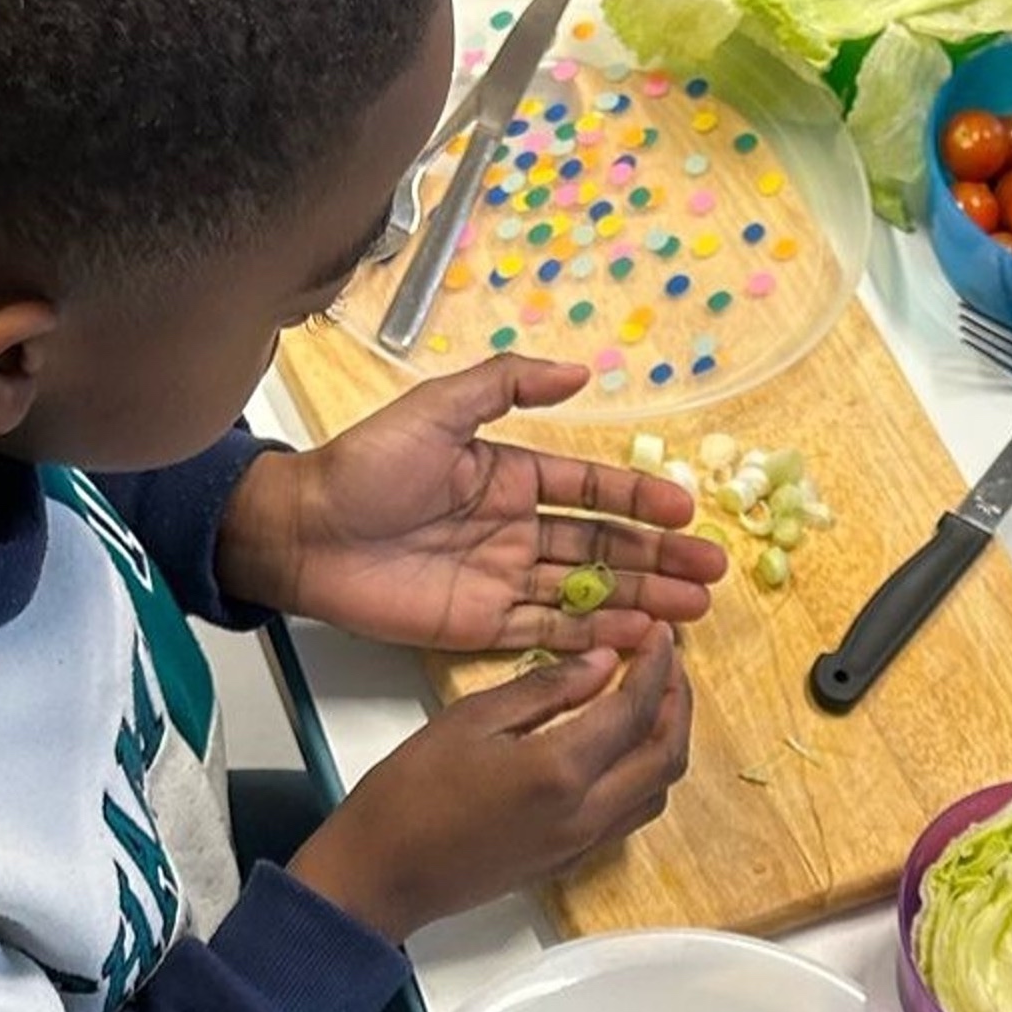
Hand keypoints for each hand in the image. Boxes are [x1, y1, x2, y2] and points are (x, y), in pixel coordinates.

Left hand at [222, 355, 727, 651]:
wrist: (301, 532)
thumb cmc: (363, 467)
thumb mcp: (437, 409)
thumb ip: (507, 387)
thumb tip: (579, 371)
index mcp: (510, 476)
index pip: (592, 490)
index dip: (641, 500)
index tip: (685, 511)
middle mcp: (515, 530)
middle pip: (604, 547)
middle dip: (659, 560)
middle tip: (710, 574)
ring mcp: (502, 580)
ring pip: (588, 593)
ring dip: (641, 601)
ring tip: (691, 611)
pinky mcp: (481, 626)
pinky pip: (548, 632)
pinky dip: (593, 639)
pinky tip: (635, 639)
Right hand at [286, 627, 690, 939]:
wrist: (382, 874)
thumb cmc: (409, 793)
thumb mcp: (470, 719)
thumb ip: (544, 689)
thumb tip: (601, 662)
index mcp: (560, 771)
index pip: (636, 711)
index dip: (657, 668)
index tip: (661, 636)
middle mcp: (585, 813)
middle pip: (666, 755)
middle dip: (679, 703)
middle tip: (668, 663)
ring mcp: (582, 843)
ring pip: (656, 790)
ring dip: (667, 742)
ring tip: (654, 700)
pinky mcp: (570, 860)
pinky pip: (631, 814)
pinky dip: (644, 774)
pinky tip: (624, 747)